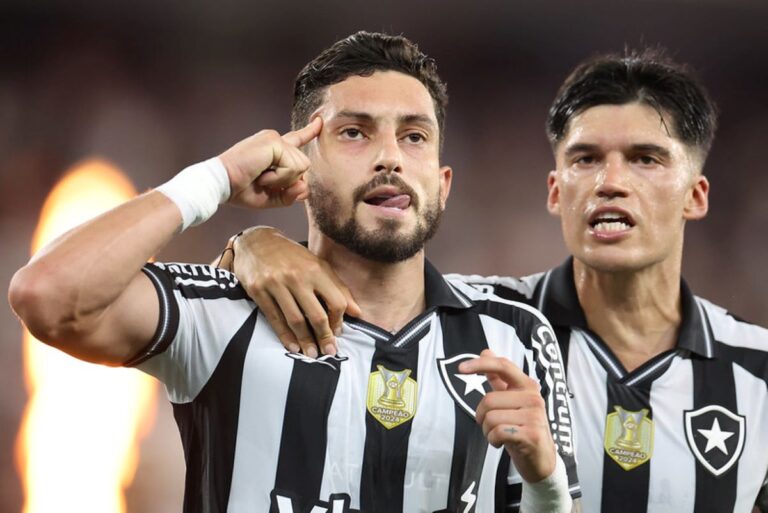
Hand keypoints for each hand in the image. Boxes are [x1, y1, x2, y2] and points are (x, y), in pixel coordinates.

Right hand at [219, 117, 321, 208]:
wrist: (221, 184)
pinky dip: (280, 177)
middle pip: (304, 166)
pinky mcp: (274, 141)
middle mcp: (275, 140)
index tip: (320, 121)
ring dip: (283, 180)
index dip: (310, 131)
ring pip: (301, 167)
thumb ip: (291, 194)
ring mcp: (274, 139)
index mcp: (273, 150)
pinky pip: (293, 167)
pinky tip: (263, 175)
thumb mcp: (271, 197)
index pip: (296, 140)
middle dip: (288, 181)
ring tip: (261, 177)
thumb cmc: (240, 189)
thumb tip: (304, 186)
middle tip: (263, 181)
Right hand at [233, 227, 361, 356]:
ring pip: (295, 320)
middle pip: (316, 314)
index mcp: (315, 270)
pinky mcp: (258, 291)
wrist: (256, 242)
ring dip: (305, 340)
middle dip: (324, 337)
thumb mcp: (317, 265)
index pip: (336, 301)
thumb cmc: (291, 256)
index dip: (339, 321)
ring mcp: (276, 284)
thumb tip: (357, 313)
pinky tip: (292, 346)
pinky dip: (284, 335)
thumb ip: (338, 288)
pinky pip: (274, 318)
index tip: (338, 333)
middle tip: (329, 352)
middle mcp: (296, 277)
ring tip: (311, 354)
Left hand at [459, 349, 556, 482]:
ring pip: (491, 418)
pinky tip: (501, 443)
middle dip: (481, 416)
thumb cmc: (522, 427)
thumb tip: (486, 351)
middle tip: (490, 425)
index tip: (461, 369)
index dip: (480, 364)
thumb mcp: (512, 401)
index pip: (503, 366)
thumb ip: (499, 378)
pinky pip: (497, 432)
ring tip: (498, 435)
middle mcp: (533, 397)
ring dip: (487, 431)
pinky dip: (492, 440)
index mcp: (527, 385)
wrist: (542, 459)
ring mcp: (535, 416)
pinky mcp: (531, 435)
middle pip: (489, 399)